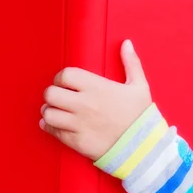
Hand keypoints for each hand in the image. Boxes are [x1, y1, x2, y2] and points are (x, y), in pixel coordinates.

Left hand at [40, 39, 151, 160]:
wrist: (144, 148)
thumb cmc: (140, 116)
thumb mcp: (139, 87)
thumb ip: (131, 63)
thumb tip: (126, 43)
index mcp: (97, 88)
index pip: (65, 75)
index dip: (61, 78)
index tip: (65, 83)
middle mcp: (85, 105)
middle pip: (50, 94)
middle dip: (51, 94)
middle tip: (58, 97)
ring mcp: (79, 124)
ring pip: (48, 114)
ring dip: (49, 111)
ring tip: (55, 111)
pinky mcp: (77, 141)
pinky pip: (53, 132)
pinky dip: (50, 127)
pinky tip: (56, 125)